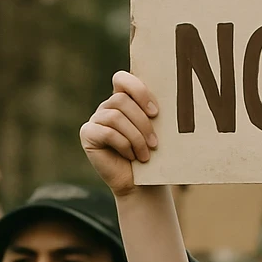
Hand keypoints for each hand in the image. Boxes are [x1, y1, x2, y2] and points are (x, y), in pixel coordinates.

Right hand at [80, 72, 158, 196]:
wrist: (141, 183)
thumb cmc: (152, 155)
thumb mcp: (157, 131)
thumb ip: (155, 113)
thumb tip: (173, 95)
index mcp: (124, 100)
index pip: (122, 79)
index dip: (137, 90)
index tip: (155, 112)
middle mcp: (107, 107)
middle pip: (121, 100)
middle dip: (142, 122)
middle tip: (155, 143)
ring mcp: (96, 120)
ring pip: (115, 117)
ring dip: (135, 137)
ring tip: (145, 154)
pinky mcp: (88, 134)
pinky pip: (107, 132)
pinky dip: (123, 145)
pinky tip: (131, 156)